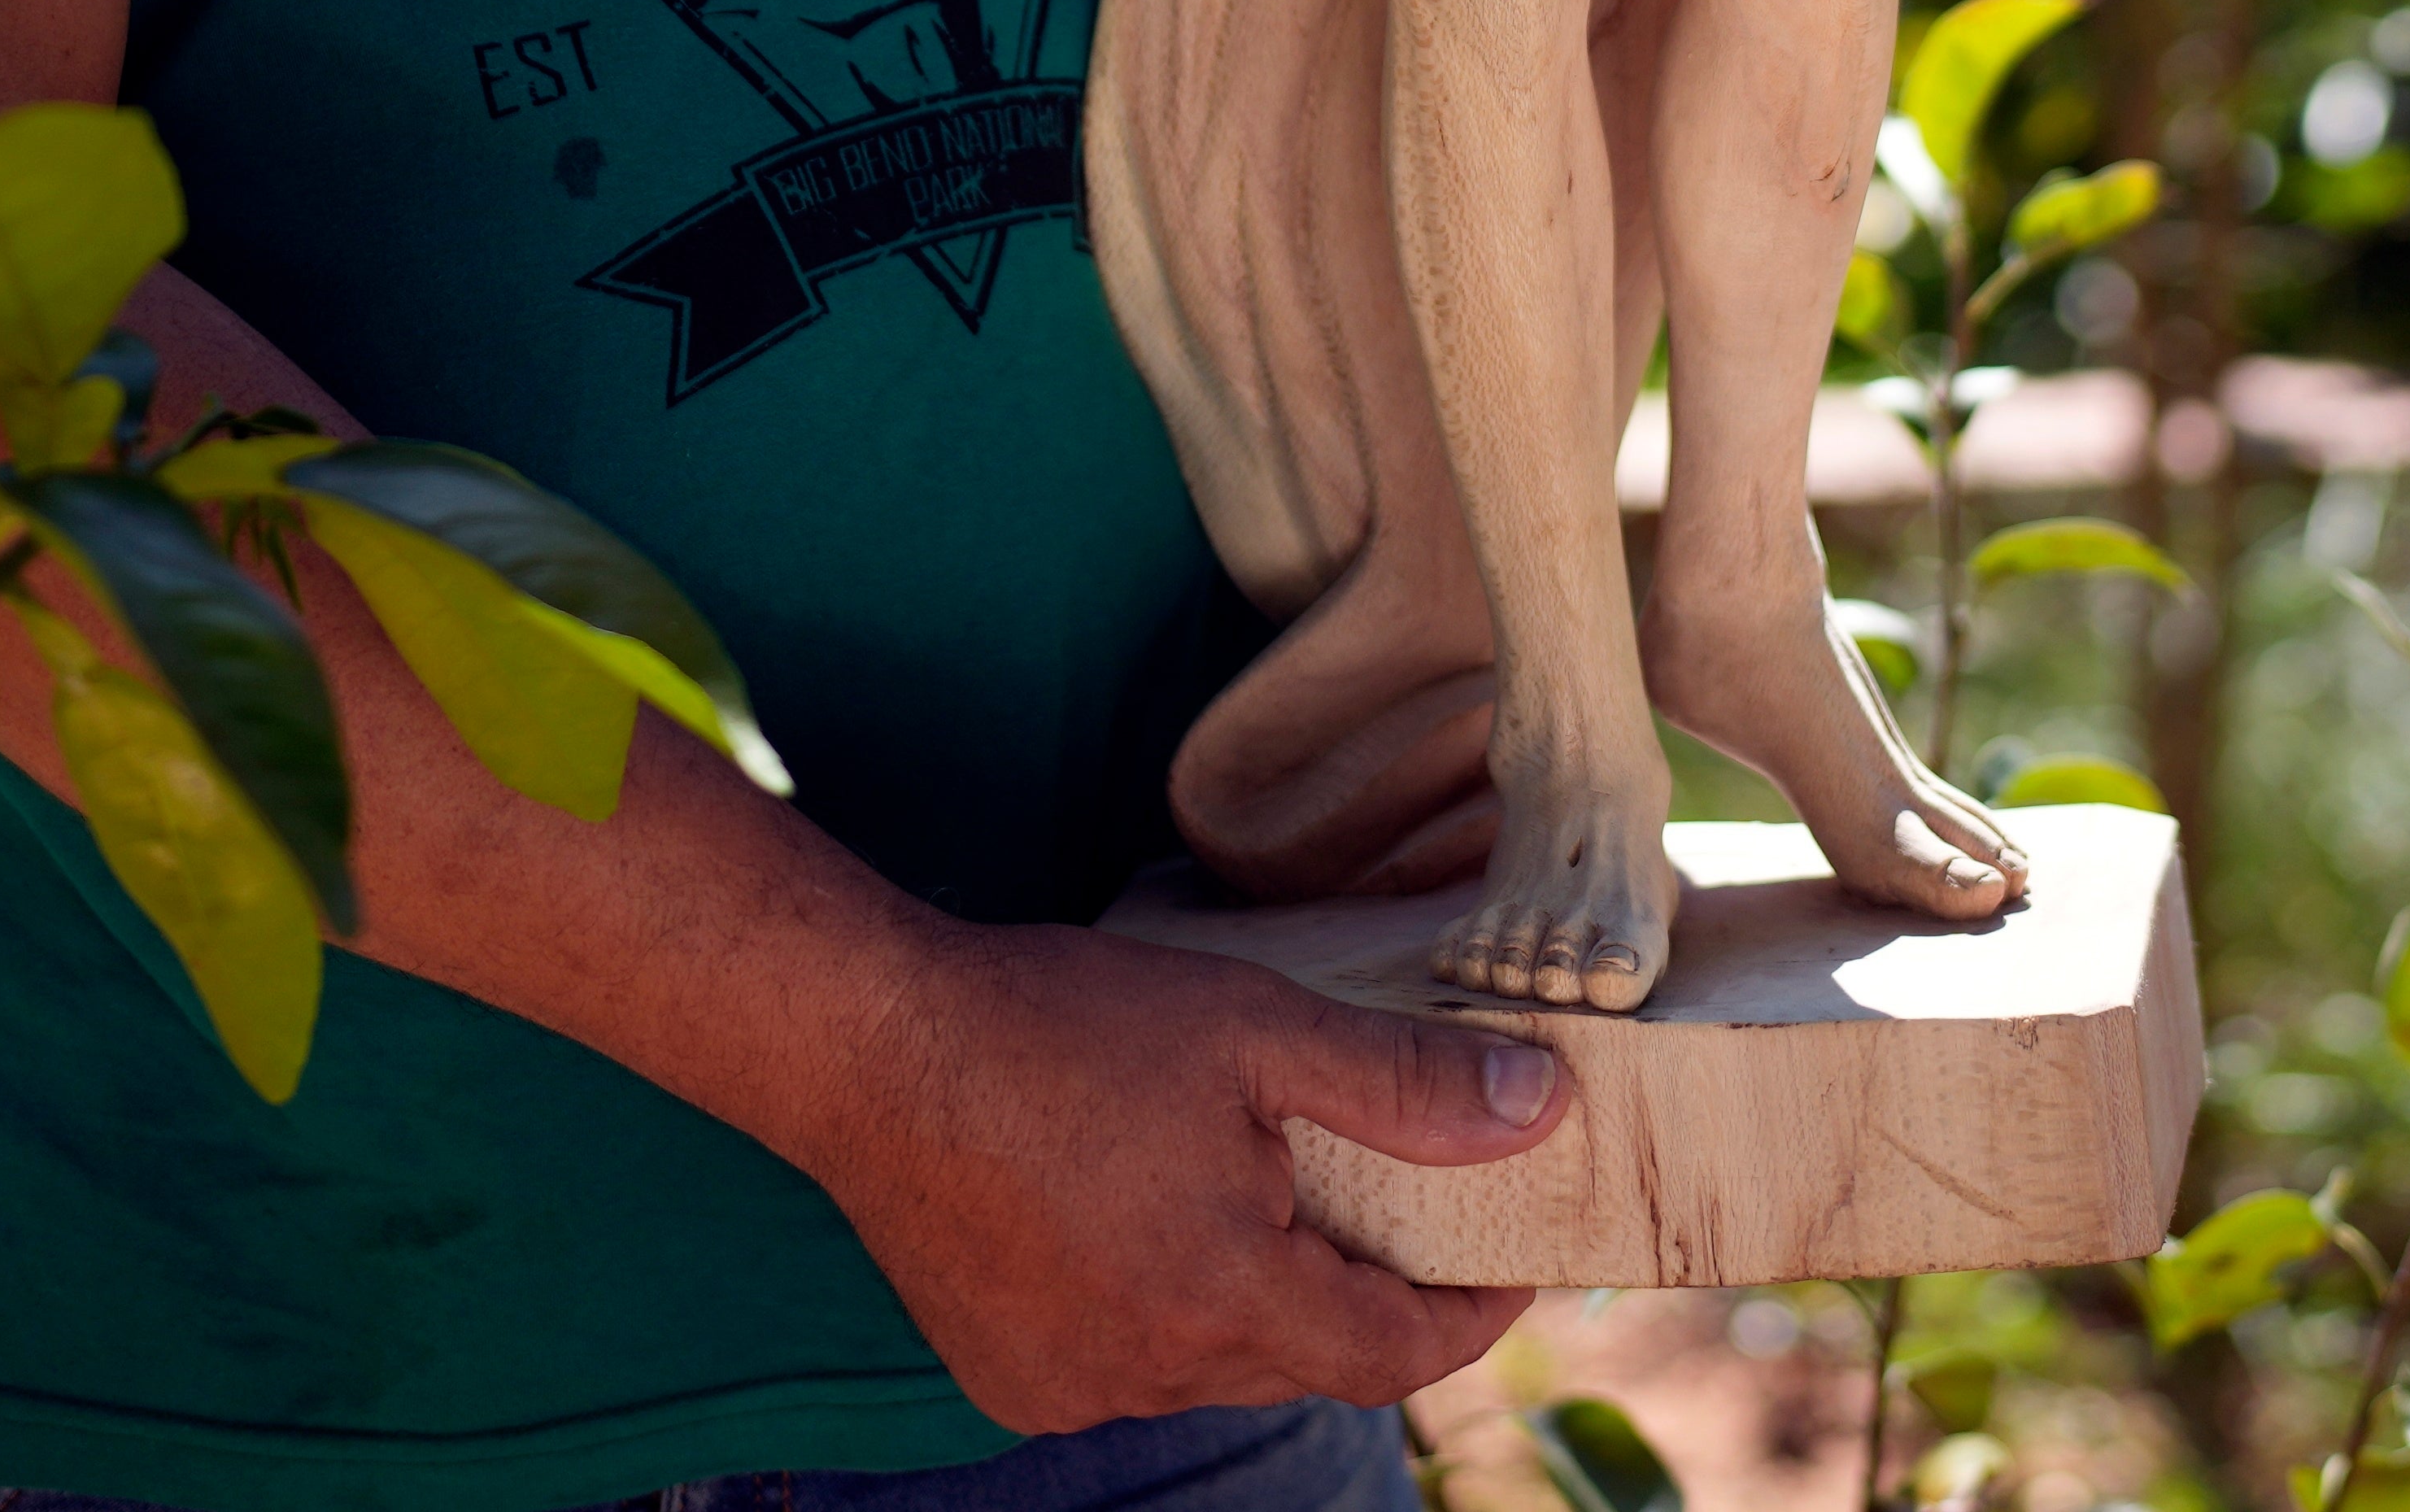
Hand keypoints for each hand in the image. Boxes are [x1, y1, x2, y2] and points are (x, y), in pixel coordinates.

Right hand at [805, 920, 1561, 1429]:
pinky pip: (1126, 1366)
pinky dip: (1159, 1311)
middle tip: (1390, 1198)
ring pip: (1214, 1363)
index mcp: (1222, 1299)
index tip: (1515, 1259)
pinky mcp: (1008, 1378)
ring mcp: (1069, 1385)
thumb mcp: (1253, 1027)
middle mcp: (1149, 1372)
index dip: (1469, 1312)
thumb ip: (1403, 1086)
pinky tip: (1137, 1223)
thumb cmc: (1060, 1024)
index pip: (1394, 1353)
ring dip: (1251, 1296)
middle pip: (1306, 1358)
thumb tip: (1539, 1111)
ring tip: (1247, 1188)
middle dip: (1361, 1290)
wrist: (869, 1048)